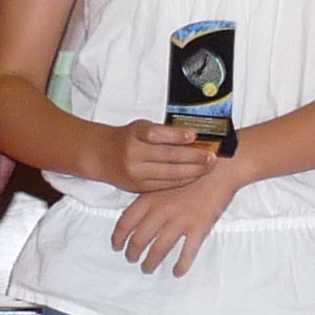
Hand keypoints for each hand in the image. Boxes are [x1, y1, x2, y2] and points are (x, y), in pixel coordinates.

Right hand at [103, 120, 222, 193]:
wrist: (101, 155)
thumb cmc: (128, 138)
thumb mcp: (141, 127)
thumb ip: (164, 132)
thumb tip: (194, 136)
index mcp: (135, 133)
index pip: (157, 134)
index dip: (177, 136)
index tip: (195, 134)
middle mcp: (133, 153)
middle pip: (168, 156)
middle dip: (193, 157)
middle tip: (212, 156)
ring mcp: (135, 172)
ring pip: (169, 174)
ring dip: (192, 171)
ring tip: (209, 167)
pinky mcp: (137, 187)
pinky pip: (164, 185)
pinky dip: (182, 181)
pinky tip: (194, 176)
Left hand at [111, 152, 240, 274]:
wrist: (220, 168)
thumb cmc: (190, 170)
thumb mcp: (163, 178)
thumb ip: (149, 197)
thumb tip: (136, 216)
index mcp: (150, 197)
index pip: (126, 222)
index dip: (118, 238)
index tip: (116, 246)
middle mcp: (161, 211)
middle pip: (139, 240)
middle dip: (132, 253)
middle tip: (132, 259)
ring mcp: (180, 221)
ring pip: (159, 249)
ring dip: (150, 262)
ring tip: (147, 268)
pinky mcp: (199, 228)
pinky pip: (187, 253)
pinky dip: (181, 265)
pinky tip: (176, 272)